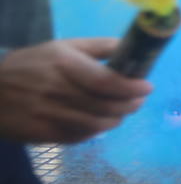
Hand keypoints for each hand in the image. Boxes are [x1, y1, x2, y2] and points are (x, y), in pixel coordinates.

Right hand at [0, 38, 151, 143]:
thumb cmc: (29, 65)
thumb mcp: (60, 47)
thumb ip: (97, 47)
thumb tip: (130, 47)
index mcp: (63, 63)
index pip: (105, 81)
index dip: (131, 87)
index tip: (147, 87)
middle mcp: (55, 89)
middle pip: (104, 106)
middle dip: (129, 105)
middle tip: (138, 101)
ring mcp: (46, 114)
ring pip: (94, 125)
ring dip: (115, 120)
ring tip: (121, 113)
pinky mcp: (40, 133)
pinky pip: (76, 137)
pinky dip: (94, 132)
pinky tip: (98, 124)